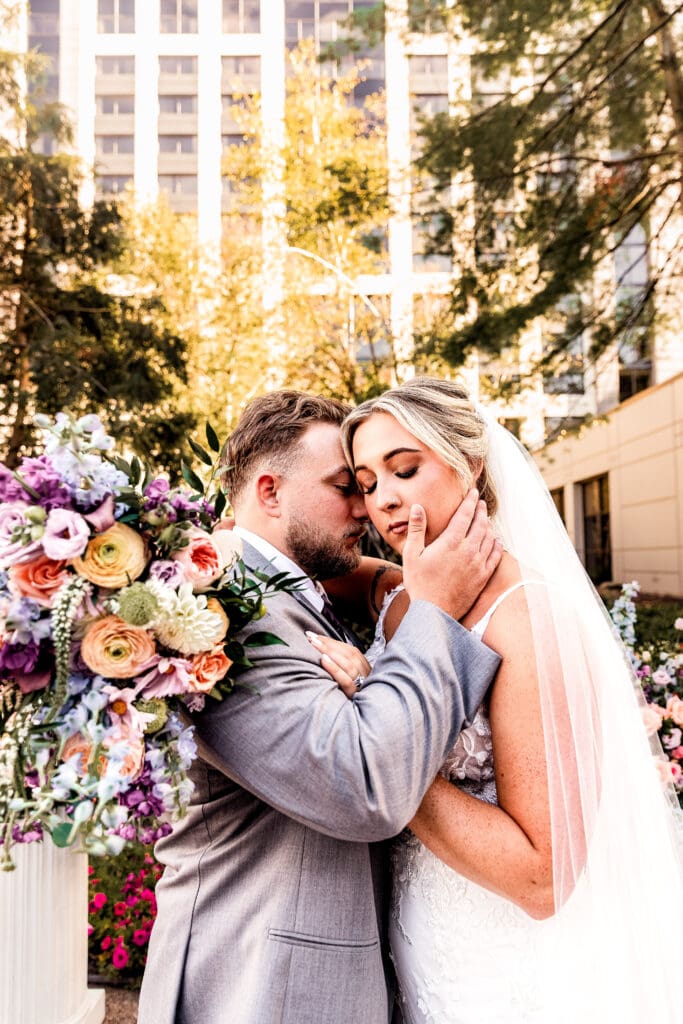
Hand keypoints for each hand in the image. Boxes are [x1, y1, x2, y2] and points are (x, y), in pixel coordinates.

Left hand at [306, 632, 371, 698]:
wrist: (367, 724)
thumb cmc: (354, 701)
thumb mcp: (353, 683)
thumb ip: (343, 669)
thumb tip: (323, 655)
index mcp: (366, 669)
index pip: (350, 650)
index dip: (333, 642)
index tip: (314, 636)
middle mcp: (366, 675)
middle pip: (348, 655)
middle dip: (328, 644)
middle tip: (310, 637)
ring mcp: (363, 686)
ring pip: (348, 664)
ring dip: (329, 651)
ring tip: (313, 644)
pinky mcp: (356, 697)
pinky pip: (346, 681)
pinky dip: (335, 669)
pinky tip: (323, 661)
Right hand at [402, 490, 501, 620]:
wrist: (434, 612)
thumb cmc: (419, 583)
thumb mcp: (411, 554)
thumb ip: (416, 529)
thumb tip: (417, 507)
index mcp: (450, 542)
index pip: (465, 515)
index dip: (470, 501)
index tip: (473, 492)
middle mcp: (468, 550)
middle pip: (480, 524)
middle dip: (481, 510)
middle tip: (480, 503)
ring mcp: (478, 564)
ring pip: (489, 538)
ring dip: (488, 525)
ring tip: (486, 519)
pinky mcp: (483, 577)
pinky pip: (495, 556)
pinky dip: (497, 545)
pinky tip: (495, 540)